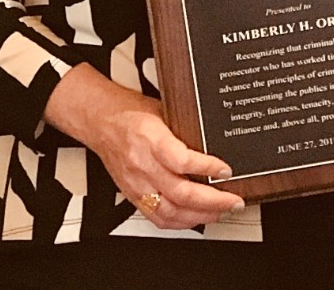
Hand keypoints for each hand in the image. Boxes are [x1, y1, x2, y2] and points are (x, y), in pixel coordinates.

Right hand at [44, 64, 244, 228]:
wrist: (101, 121)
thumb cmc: (130, 112)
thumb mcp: (163, 110)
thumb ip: (184, 128)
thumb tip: (213, 140)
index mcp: (151, 139)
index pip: (182, 160)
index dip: (208, 168)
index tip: (226, 170)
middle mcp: (143, 165)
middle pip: (181, 192)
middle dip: (212, 201)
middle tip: (233, 200)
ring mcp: (136, 184)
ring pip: (170, 211)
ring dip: (199, 216)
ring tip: (220, 212)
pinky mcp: (132, 195)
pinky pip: (156, 217)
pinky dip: (179, 222)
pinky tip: (195, 219)